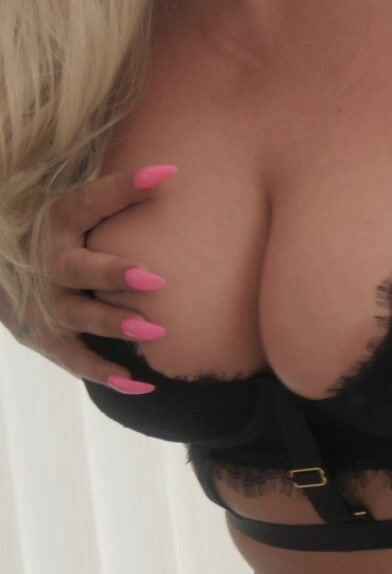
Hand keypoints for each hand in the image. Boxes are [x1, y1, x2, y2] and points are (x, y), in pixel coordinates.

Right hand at [0, 164, 175, 393]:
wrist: (2, 273)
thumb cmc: (57, 238)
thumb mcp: (74, 211)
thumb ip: (113, 195)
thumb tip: (170, 168)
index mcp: (53, 226)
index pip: (84, 203)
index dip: (120, 189)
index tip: (163, 174)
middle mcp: (46, 265)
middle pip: (76, 269)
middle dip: (113, 274)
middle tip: (155, 280)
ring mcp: (45, 305)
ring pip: (76, 316)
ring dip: (112, 324)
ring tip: (153, 330)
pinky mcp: (46, 339)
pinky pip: (75, 359)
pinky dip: (104, 373)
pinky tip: (140, 383)